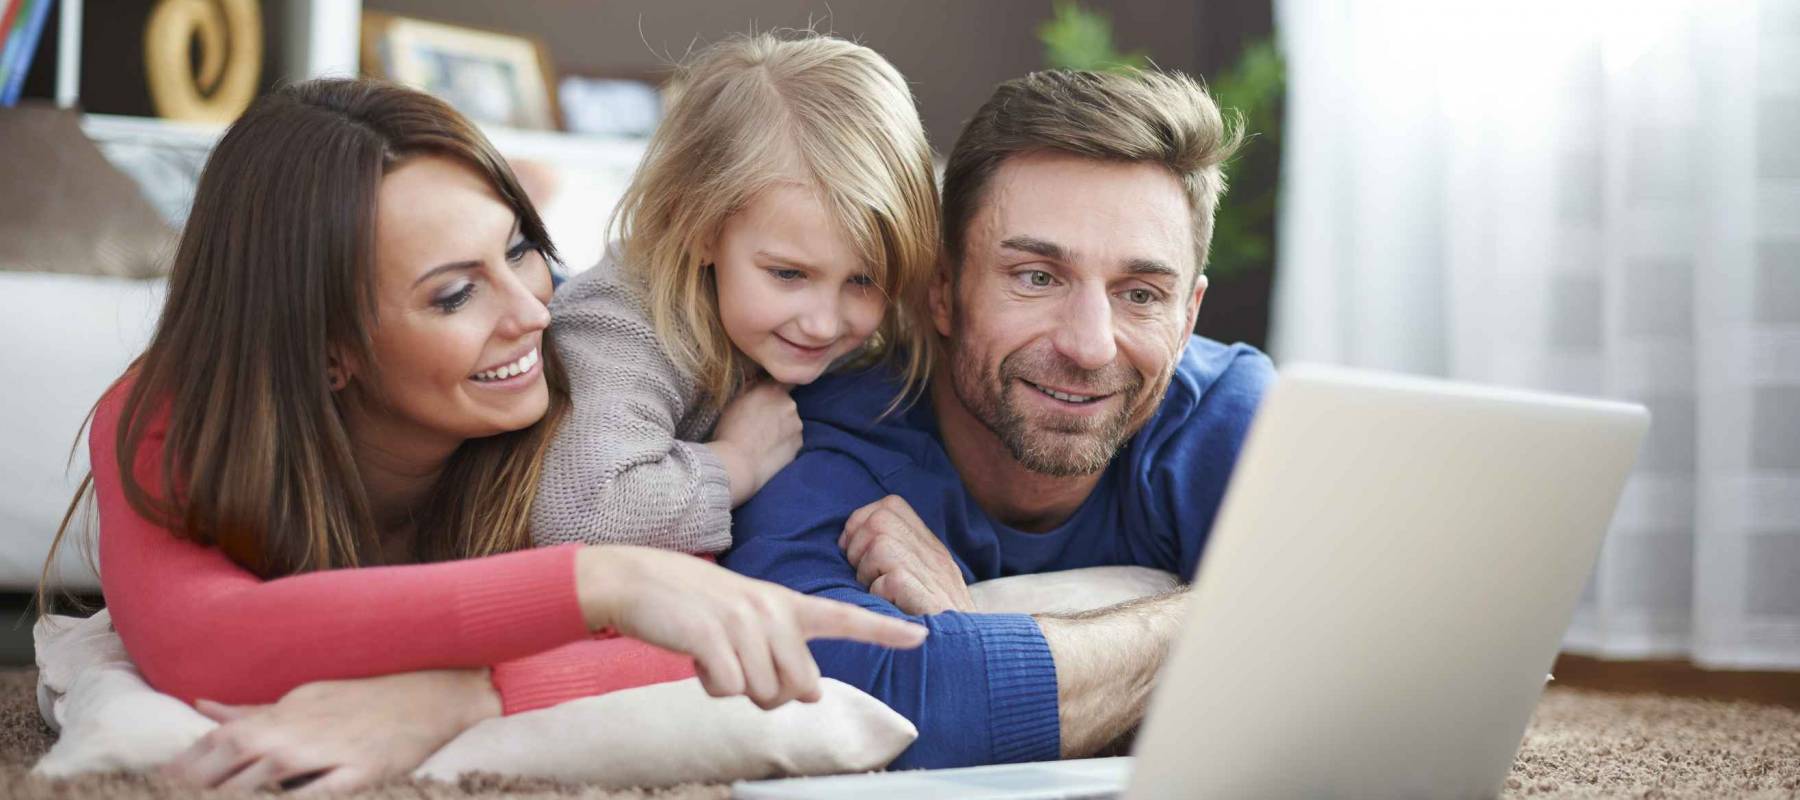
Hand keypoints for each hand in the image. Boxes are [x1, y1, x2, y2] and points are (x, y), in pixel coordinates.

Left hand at [162, 669, 498, 793]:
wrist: (432, 690)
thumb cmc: (364, 699)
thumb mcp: (303, 698)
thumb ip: (252, 711)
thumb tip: (200, 707)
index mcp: (279, 716)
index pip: (214, 743)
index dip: (180, 768)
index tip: (149, 787)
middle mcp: (294, 733)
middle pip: (228, 761)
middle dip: (192, 783)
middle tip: (160, 798)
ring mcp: (327, 753)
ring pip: (263, 779)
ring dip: (232, 792)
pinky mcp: (360, 773)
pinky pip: (318, 795)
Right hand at [576, 545, 926, 708]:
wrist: (638, 581)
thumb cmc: (695, 607)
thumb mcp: (745, 618)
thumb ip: (781, 653)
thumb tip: (807, 696)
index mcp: (785, 603)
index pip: (845, 619)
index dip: (885, 631)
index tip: (923, 635)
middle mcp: (773, 610)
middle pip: (801, 689)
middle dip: (772, 692)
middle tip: (738, 664)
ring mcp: (744, 621)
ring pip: (764, 694)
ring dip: (736, 687)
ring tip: (713, 654)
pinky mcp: (713, 636)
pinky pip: (731, 689)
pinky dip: (712, 685)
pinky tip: (696, 659)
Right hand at [709, 381, 801, 504]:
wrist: (737, 464)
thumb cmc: (730, 432)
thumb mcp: (735, 401)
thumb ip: (753, 388)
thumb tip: (760, 383)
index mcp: (773, 389)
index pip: (785, 381)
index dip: (776, 389)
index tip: (769, 396)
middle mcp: (790, 404)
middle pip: (786, 403)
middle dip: (776, 410)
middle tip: (759, 424)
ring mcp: (797, 426)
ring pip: (790, 423)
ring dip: (782, 428)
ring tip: (763, 441)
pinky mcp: (799, 445)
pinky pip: (792, 440)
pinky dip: (784, 443)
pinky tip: (769, 451)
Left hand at [840, 495, 973, 614]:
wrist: (966, 649)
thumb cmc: (931, 620)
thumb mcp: (920, 579)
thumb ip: (896, 554)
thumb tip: (850, 540)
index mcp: (929, 545)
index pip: (890, 506)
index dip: (861, 521)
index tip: (855, 550)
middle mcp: (933, 553)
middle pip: (881, 520)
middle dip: (858, 546)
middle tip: (863, 574)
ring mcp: (932, 573)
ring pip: (880, 545)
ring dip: (866, 571)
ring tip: (877, 591)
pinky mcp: (926, 596)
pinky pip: (887, 579)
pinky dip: (878, 593)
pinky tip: (888, 605)